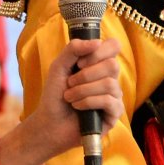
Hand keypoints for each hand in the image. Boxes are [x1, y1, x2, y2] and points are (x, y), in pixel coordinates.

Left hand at [22, 38, 126, 164]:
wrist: (49, 122)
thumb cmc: (55, 95)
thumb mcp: (59, 66)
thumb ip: (73, 49)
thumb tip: (96, 42)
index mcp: (99, 64)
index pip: (114, 46)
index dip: (99, 52)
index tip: (79, 63)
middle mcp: (110, 78)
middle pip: (113, 65)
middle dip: (86, 75)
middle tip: (70, 83)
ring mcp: (114, 96)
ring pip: (109, 84)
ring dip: (83, 90)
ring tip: (70, 97)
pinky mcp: (114, 113)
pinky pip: (109, 101)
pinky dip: (89, 102)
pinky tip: (78, 107)